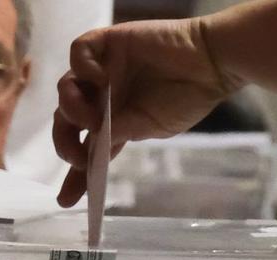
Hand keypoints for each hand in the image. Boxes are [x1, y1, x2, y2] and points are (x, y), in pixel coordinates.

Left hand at [53, 18, 241, 206]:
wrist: (212, 63)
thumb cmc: (188, 96)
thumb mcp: (150, 126)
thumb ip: (118, 133)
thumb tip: (88, 148)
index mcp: (112, 119)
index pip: (85, 147)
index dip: (73, 174)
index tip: (65, 200)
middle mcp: (101, 95)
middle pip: (65, 119)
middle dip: (64, 142)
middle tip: (78, 156)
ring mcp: (102, 69)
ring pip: (66, 87)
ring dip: (72, 108)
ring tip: (93, 118)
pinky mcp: (108, 42)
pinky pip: (79, 50)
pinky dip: (82, 66)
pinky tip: (99, 79)